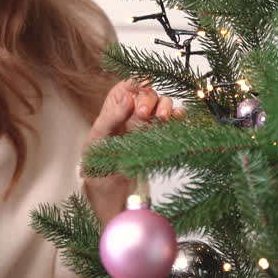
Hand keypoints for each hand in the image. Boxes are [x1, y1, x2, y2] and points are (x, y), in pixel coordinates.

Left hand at [81, 80, 181, 224]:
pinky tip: (178, 120)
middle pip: (148, 92)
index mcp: (115, 107)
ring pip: (163, 104)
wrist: (110, 192)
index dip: (134, 86)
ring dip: (166, 106)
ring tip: (163, 118)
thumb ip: (112, 117)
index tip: (135, 97)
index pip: (128, 85)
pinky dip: (179, 117)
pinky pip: (174, 121)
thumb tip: (128, 98)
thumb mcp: (99, 139)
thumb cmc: (98, 163)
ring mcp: (149, 124)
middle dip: (149, 98)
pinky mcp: (160, 136)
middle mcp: (133, 112)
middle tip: (143, 114)